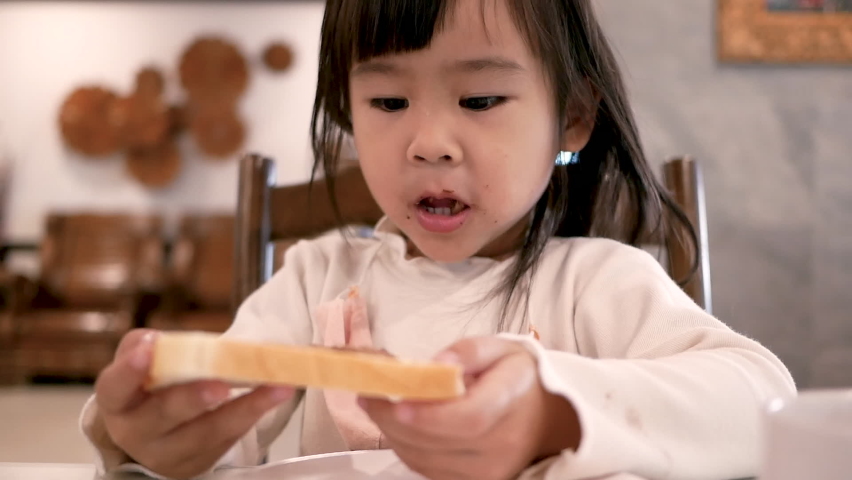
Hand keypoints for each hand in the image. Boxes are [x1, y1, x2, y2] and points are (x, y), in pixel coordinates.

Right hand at [94, 329, 293, 478]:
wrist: (154, 431)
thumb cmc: (147, 387)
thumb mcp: (137, 363)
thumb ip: (143, 346)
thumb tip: (158, 342)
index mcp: (117, 402)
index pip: (115, 387)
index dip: (130, 371)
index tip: (148, 351)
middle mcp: (137, 433)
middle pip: (163, 416)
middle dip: (193, 398)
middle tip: (219, 384)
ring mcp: (169, 454)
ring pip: (207, 432)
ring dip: (245, 408)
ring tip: (275, 387)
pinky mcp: (199, 462)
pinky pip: (228, 439)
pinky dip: (253, 415)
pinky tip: (274, 395)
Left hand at [360, 337, 580, 479]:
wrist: (546, 416)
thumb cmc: (517, 377)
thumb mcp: (500, 348)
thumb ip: (468, 351)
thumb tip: (437, 365)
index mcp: (511, 401)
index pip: (469, 418)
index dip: (429, 415)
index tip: (396, 401)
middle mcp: (502, 444)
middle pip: (437, 442)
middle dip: (392, 419)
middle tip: (367, 394)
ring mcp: (489, 470)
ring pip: (425, 459)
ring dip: (392, 434)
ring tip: (375, 405)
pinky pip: (428, 470)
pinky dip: (405, 448)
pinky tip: (395, 425)